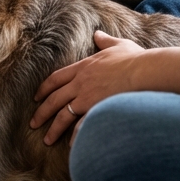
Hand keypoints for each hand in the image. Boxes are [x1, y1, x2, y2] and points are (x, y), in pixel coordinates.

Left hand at [31, 31, 145, 144]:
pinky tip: (70, 147)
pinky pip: (81, 126)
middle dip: (41, 112)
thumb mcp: (118, 45)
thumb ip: (105, 40)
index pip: (56, 79)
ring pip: (63, 115)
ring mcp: (88, 98)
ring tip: (47, 140)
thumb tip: (98, 34)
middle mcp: (80, 83)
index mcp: (83, 67)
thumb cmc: (135, 58)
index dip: (44, 89)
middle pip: (54, 99)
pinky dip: (74, 138)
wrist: (146, 72)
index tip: (36, 98)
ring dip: (53, 128)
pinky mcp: (97, 110)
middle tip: (33, 123)